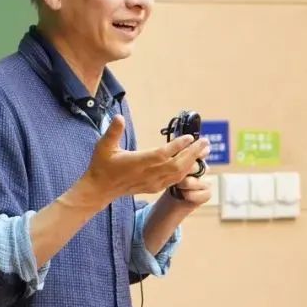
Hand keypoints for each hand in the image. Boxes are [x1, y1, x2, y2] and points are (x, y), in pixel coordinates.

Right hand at [82, 115, 208, 203]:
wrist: (100, 189)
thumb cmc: (101, 166)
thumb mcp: (103, 146)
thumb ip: (113, 131)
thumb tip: (119, 117)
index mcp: (137, 163)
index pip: (163, 154)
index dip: (178, 146)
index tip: (190, 137)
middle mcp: (148, 174)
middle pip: (177, 165)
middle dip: (193, 154)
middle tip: (206, 142)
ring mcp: (153, 183)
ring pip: (179, 174)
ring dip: (193, 163)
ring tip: (204, 151)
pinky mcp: (154, 187)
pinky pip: (175, 180)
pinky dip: (186, 172)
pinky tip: (192, 164)